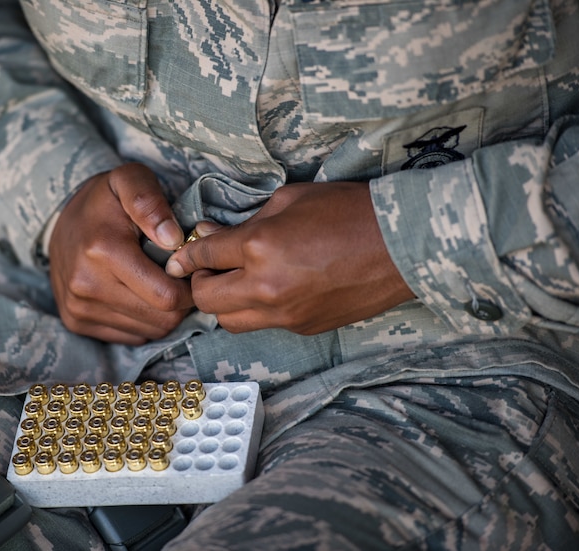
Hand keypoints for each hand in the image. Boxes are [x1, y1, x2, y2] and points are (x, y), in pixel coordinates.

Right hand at [49, 163, 193, 343]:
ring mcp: (79, 308)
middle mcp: (86, 285)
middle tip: (178, 277)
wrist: (61, 220)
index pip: (167, 296)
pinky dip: (142, 320)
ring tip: (157, 283)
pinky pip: (130, 336)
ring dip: (162, 312)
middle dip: (180, 302)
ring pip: (148, 331)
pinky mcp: (76, 323)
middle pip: (161, 319)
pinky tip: (138, 295)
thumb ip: (150, 202)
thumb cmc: (106, 200)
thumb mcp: (129, 180)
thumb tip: (172, 239)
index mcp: (103, 251)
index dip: (190, 287)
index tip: (191, 270)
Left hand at [165, 181, 413, 334]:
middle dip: (198, 283)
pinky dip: (256, 311)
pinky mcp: (303, 328)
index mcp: (259, 247)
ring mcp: (284, 314)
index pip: (203, 256)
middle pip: (205, 300)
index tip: (178, 258)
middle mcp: (265, 287)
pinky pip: (263, 325)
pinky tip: (271, 290)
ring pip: (230, 322)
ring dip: (224, 304)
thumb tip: (211, 235)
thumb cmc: (347, 210)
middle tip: (209, 268)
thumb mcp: (290, 199)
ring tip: (237, 282)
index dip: (184, 255)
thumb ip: (245, 221)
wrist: (401, 246)